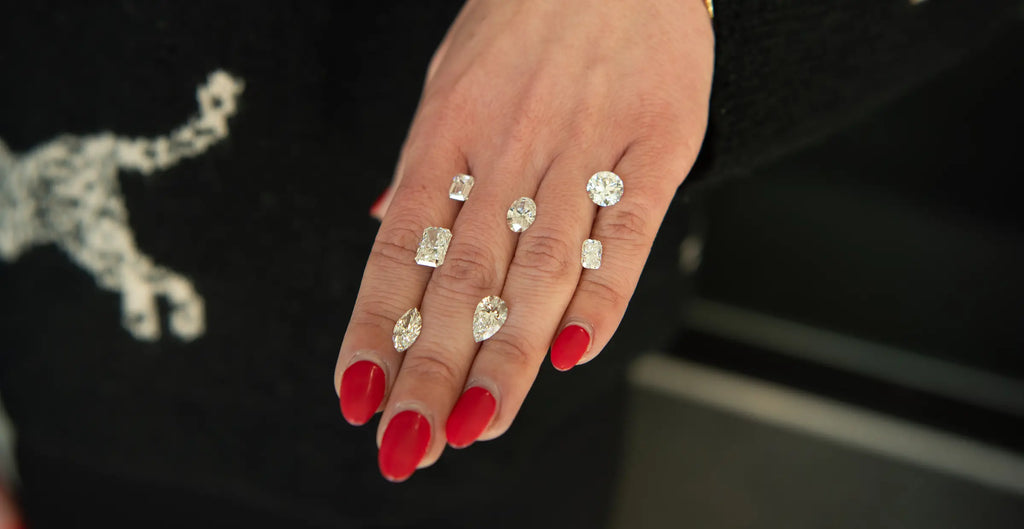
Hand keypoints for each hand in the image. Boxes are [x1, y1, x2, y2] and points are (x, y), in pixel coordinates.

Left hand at [335, 0, 712, 480]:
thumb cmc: (528, 12)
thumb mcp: (452, 76)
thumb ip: (427, 160)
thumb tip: (383, 220)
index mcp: (449, 131)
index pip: (401, 247)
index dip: (374, 326)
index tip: (356, 397)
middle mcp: (509, 148)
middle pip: (463, 277)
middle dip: (430, 370)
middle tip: (409, 445)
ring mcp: (586, 147)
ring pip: (539, 269)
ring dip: (506, 355)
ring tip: (478, 423)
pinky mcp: (659, 144)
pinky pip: (629, 230)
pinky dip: (603, 293)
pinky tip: (573, 350)